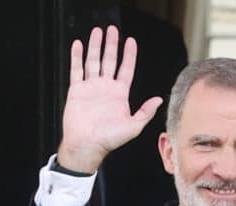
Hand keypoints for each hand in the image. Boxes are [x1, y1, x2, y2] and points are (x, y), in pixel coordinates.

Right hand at [57, 25, 163, 172]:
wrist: (87, 146)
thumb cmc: (110, 140)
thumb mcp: (133, 126)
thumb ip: (146, 112)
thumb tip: (159, 99)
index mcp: (120, 94)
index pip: (126, 69)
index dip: (129, 55)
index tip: (131, 41)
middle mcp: (106, 88)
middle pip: (109, 60)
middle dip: (111, 45)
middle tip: (112, 29)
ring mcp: (91, 87)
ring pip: (93, 61)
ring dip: (95, 46)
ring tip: (97, 31)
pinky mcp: (77, 90)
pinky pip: (76, 70)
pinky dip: (76, 57)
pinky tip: (78, 45)